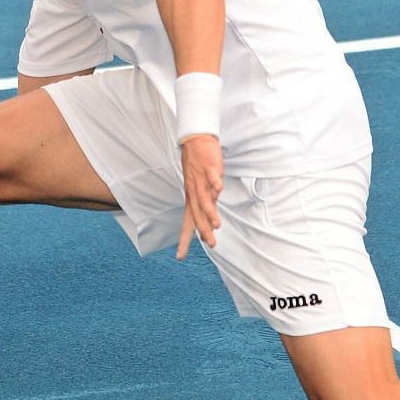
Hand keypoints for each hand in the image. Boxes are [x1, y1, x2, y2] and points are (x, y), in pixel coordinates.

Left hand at [175, 134, 222, 259]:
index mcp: (191, 199)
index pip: (187, 223)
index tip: (180, 257)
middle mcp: (194, 192)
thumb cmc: (200, 168)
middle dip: (204, 230)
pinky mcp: (209, 167)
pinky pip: (212, 176)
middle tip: (211, 244)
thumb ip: (207, 206)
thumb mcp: (201, 190)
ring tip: (217, 225)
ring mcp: (201, 180)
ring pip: (205, 198)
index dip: (184, 240)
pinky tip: (219, 189)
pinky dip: (215, 182)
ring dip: (211, 212)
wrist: (195, 141)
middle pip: (197, 214)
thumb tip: (212, 223)